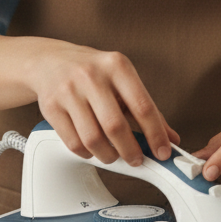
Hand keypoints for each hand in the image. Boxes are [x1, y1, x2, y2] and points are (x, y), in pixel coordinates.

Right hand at [30, 39, 178, 167]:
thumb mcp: (122, 79)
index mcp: (117, 65)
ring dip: (108, 156)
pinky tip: (93, 149)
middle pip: (115, 126)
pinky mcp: (51, 107)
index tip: (162, 152)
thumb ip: (145, 107)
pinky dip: (87, 154)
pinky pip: (73, 143)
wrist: (50, 60)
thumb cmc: (93, 71)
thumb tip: (170, 138)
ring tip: (114, 155)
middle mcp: (92, 75)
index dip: (155, 134)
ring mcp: (69, 91)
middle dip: (130, 151)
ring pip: (93, 139)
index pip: (142, 105)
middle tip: (137, 160)